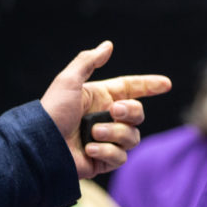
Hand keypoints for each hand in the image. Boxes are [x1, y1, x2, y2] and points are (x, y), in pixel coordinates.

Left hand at [39, 41, 171, 178]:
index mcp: (101, 98)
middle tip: (114, 111)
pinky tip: (89, 149)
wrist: (40, 146)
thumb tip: (108, 45)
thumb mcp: (68, 81)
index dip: (150, 86)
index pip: (132, 89)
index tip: (166, 84)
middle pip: (138, 113)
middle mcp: (106, 119)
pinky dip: (106, 151)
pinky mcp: (103, 161)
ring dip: (114, 133)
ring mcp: (107, 140)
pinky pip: (121, 156)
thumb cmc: (52, 112)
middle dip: (130, 111)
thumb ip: (88, 61)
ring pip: (132, 136)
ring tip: (92, 134)